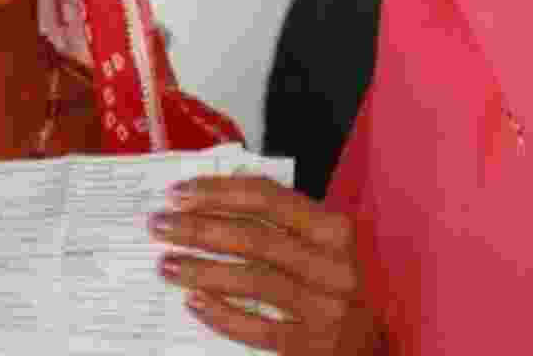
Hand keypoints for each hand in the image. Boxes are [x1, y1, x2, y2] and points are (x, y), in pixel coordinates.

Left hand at [149, 176, 381, 354]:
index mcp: (334, 230)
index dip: (218, 193)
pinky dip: (222, 314)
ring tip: (166, 265)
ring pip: (253, 281)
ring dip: (203, 270)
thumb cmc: (336, 284)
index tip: (178, 193)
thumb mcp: (322, 245)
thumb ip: (282, 222)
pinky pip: (258, 329)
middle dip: (199, 229)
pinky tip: (193, 302)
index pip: (268, 199)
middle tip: (159, 225)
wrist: (374, 346)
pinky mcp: (312, 346)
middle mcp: (333, 266)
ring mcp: (325, 309)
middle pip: (254, 238)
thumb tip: (217, 193)